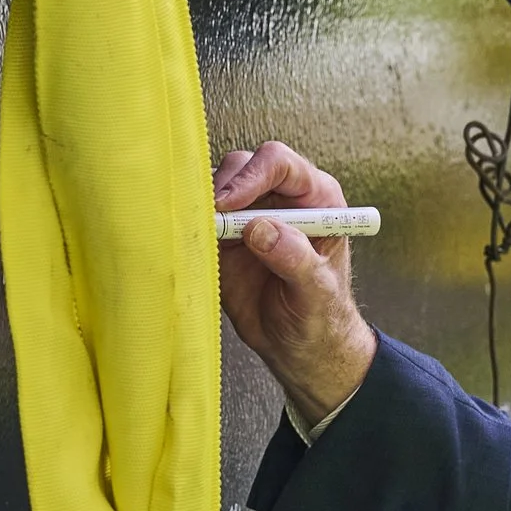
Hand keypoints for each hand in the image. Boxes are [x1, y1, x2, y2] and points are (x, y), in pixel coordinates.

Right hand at [215, 142, 378, 423]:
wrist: (297, 346)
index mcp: (316, 200)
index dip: (252, 176)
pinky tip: (190, 243)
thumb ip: (297, 260)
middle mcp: (281, 199)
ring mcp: (249, 215)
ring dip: (203, 205)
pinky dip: (190, 225)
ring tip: (201, 234)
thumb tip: (263, 228)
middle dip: (222, 189)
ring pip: (216, 186)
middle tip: (210, 220)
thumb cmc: (320, 318)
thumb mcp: (318, 295)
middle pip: (243, 167)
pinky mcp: (223, 236)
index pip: (280, 164)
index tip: (230, 203)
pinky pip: (199, 216)